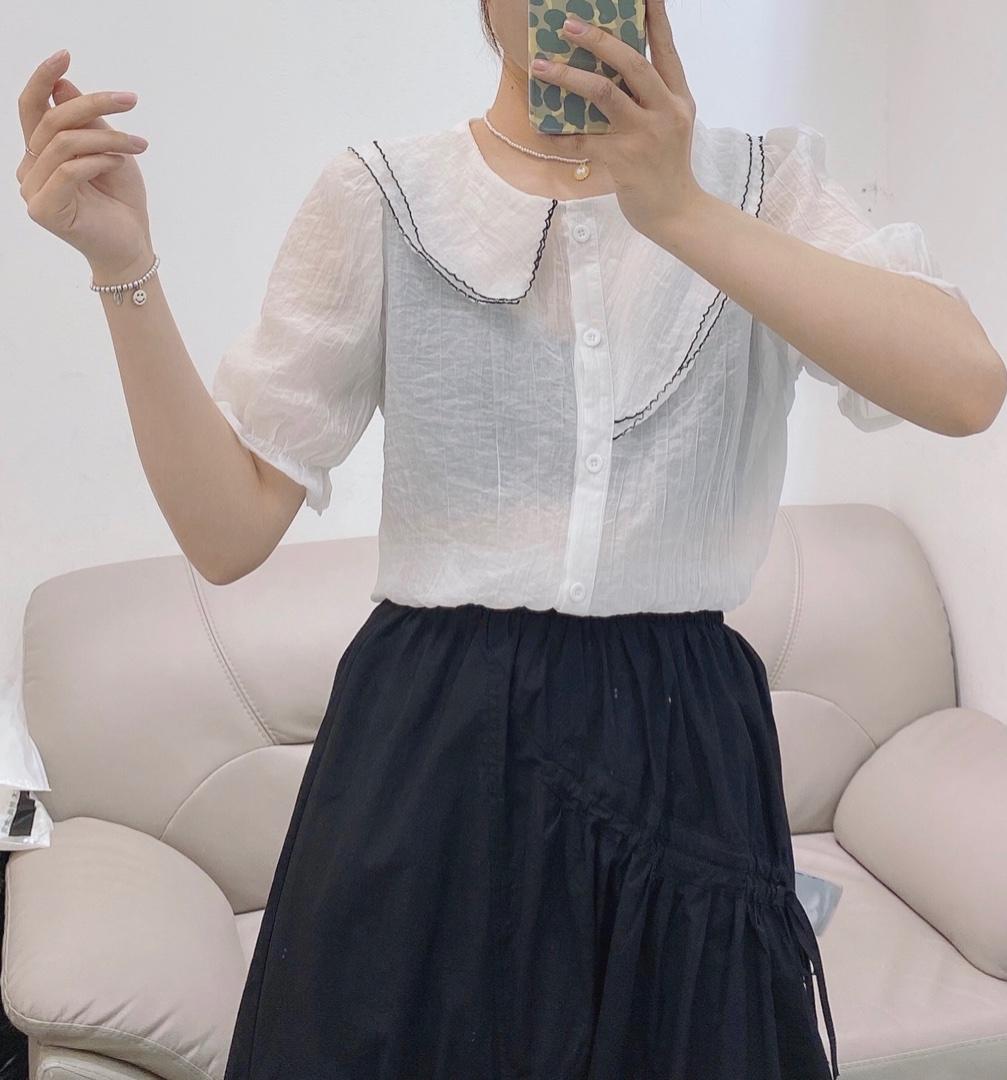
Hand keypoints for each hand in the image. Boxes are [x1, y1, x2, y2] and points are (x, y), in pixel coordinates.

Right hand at [16, 49, 153, 280]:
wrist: (132, 246)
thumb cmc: (120, 201)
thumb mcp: (110, 151)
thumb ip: (87, 122)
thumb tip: (63, 85)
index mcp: (41, 152)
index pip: (32, 108)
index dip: (43, 78)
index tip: (65, 54)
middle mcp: (30, 168)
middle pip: (51, 120)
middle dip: (93, 104)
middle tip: (131, 100)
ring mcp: (32, 190)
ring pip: (64, 143)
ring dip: (107, 138)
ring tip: (139, 145)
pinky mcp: (44, 209)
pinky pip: (68, 170)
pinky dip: (98, 161)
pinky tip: (119, 164)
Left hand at [530, 0, 704, 241]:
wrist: (675, 212)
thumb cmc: (667, 166)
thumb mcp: (671, 124)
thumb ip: (652, 96)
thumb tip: (613, 69)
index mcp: (678, 97)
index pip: (666, 49)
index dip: (655, 18)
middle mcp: (664, 111)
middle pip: (632, 64)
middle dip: (599, 40)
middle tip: (569, 26)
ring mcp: (643, 136)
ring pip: (603, 95)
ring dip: (569, 77)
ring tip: (542, 67)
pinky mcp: (622, 162)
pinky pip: (582, 141)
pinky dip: (558, 136)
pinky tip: (540, 130)